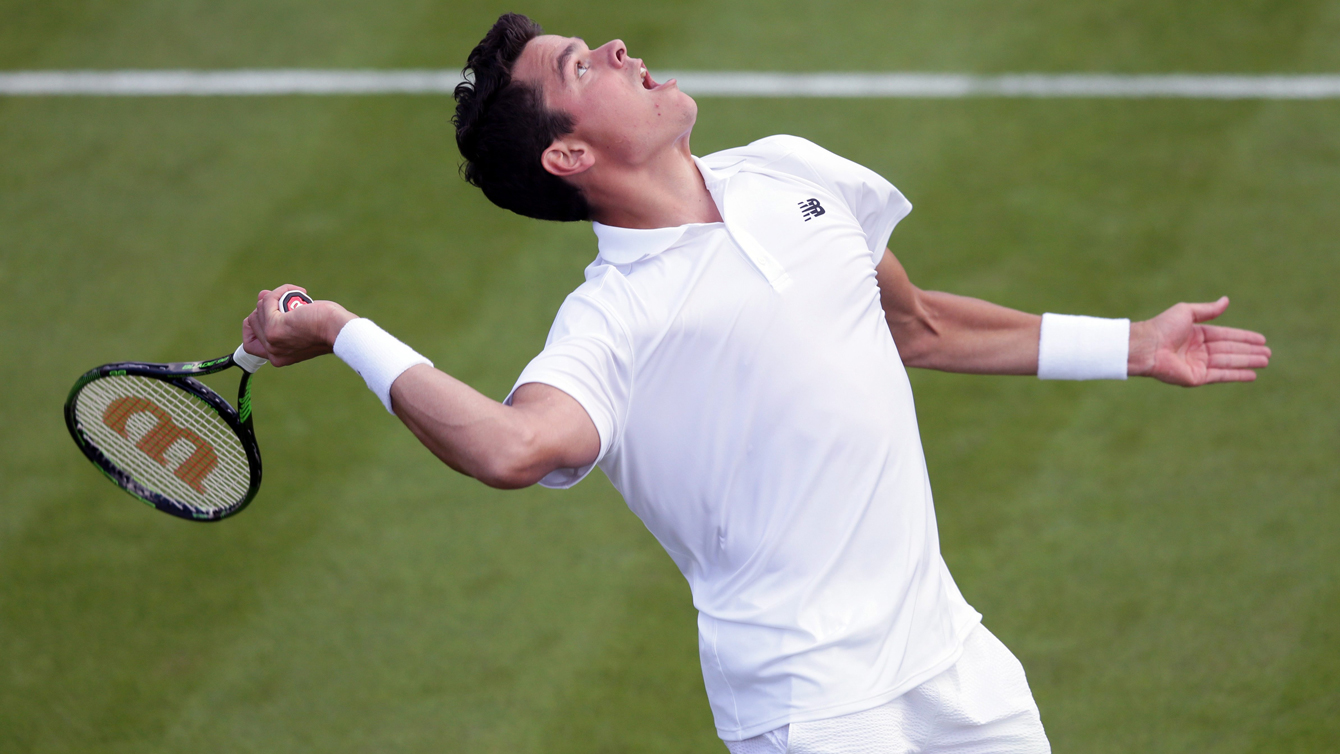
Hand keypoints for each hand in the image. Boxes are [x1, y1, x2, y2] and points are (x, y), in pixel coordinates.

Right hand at [242, 285, 357, 366]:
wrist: (340, 331)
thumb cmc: (328, 328)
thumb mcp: (298, 323)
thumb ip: (278, 315)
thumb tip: (262, 296)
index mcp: (278, 357)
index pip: (250, 343)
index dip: (256, 325)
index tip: (269, 312)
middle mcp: (272, 352)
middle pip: (254, 320)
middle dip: (269, 306)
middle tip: (290, 301)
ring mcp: (271, 341)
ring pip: (260, 308)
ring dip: (277, 296)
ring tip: (299, 299)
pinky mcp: (274, 328)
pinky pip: (268, 300)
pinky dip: (282, 291)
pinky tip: (300, 292)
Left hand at [1128, 297, 1269, 385]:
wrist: (1147, 346)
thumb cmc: (1163, 327)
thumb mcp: (1187, 312)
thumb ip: (1208, 310)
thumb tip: (1226, 300)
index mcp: (1196, 334)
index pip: (1226, 336)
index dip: (1244, 338)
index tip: (1261, 339)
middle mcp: (1198, 350)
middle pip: (1230, 350)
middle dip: (1249, 351)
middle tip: (1269, 353)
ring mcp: (1198, 365)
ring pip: (1229, 362)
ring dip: (1247, 362)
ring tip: (1266, 361)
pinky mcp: (1196, 378)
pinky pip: (1221, 375)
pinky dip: (1237, 375)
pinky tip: (1252, 375)